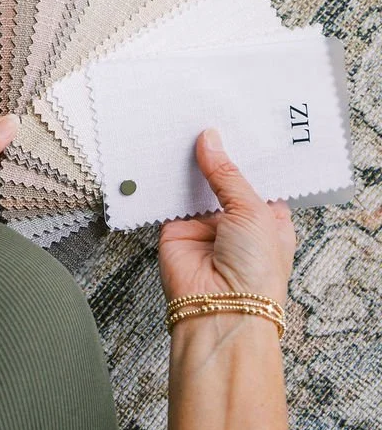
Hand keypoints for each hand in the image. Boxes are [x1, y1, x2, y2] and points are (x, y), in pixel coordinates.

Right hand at [158, 128, 295, 307]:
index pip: (256, 178)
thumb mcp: (254, 212)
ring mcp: (204, 226)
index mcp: (267, 218)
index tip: (235, 122)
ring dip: (189, 165)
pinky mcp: (174, 230)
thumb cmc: (256, 272)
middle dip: (215, 154)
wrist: (221, 310)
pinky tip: (163, 154)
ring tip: (183, 128)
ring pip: (194, 185)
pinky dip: (164, 180)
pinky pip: (168, 198)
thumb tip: (210, 140)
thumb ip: (228, 174)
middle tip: (206, 119)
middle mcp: (235, 221)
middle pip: (222, 178)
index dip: (246, 153)